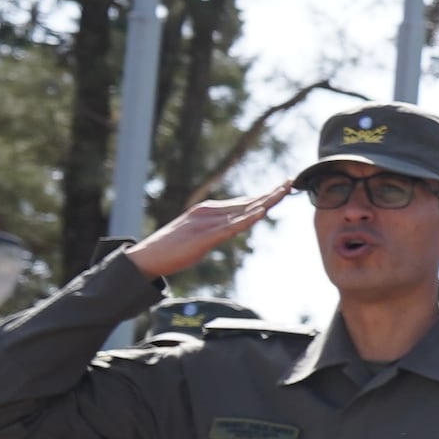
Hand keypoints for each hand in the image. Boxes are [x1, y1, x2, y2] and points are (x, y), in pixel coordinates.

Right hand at [129, 183, 292, 282]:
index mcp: (208, 210)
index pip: (243, 201)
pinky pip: (230, 227)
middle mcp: (209, 211)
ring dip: (264, 201)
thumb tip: (238, 225)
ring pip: (242, 210)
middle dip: (270, 193)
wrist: (148, 257)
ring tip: (283, 191)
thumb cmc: (173, 247)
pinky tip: (261, 212)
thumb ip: (219, 227)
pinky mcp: (204, 237)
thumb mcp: (201, 234)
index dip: (264, 194)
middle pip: (247, 201)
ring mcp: (207, 223)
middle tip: (290, 181)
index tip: (282, 186)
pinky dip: (247, 219)